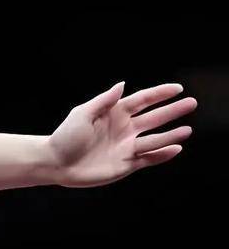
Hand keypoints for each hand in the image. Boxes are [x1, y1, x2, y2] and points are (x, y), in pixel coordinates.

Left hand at [47, 82, 196, 187]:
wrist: (56, 163)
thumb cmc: (65, 136)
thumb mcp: (83, 114)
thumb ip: (104, 101)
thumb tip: (123, 84)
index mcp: (114, 113)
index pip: (142, 100)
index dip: (160, 94)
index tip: (178, 88)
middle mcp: (124, 128)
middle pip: (154, 118)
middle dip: (173, 111)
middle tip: (192, 103)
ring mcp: (126, 146)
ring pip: (155, 139)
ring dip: (171, 135)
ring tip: (188, 129)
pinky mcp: (126, 164)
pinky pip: (149, 158)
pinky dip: (163, 154)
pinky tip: (176, 148)